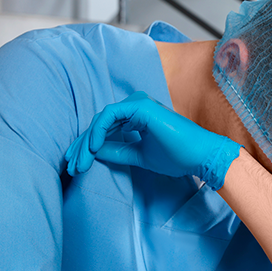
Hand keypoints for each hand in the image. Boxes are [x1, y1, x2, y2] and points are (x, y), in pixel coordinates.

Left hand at [65, 91, 240, 190]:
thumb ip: (118, 151)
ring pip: (100, 120)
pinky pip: (109, 116)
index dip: (88, 147)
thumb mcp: (139, 156)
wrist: (199, 156)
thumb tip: (94, 153)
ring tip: (79, 162)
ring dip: (87, 142)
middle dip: (82, 146)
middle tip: (71, 166)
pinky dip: (98, 131)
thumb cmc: (177, 156)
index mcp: (136, 116)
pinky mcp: (140, 107)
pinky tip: (93, 148)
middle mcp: (135, 106)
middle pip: (99, 124)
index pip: (104, 129)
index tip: (78, 165)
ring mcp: (138, 104)